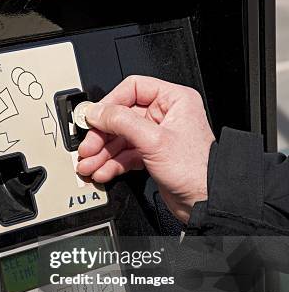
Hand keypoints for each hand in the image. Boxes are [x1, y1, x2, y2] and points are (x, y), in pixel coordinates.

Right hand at [77, 75, 214, 223]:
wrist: (205, 202)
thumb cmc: (196, 170)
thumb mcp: (154, 140)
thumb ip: (122, 122)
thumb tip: (97, 112)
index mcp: (173, 100)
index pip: (133, 89)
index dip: (110, 103)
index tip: (93, 118)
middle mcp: (165, 115)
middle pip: (122, 116)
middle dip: (102, 135)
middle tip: (87, 147)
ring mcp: (157, 136)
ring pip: (121, 138)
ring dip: (102, 152)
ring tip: (89, 164)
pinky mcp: (152, 156)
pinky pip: (126, 154)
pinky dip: (112, 163)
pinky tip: (102, 171)